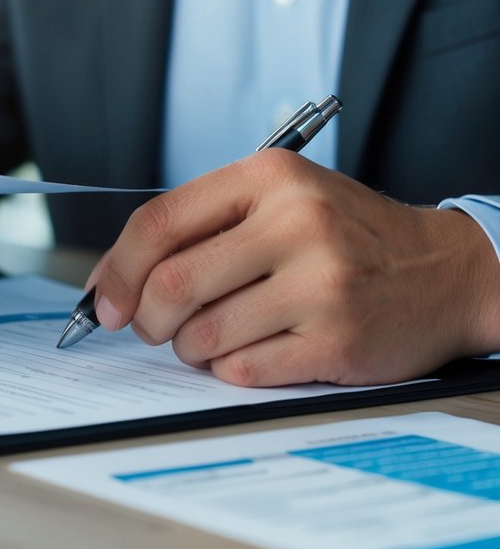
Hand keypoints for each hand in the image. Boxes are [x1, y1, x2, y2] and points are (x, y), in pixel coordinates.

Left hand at [90, 150, 499, 385]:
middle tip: (152, 327)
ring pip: (202, 335)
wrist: (444, 271)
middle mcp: (296, 224)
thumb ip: (200, 226)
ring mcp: (321, 285)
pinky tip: (254, 350)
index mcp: (269, 178)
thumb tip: (112, 280)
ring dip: (189, 348)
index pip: (158, 222)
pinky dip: (229, 369)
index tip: (103, 300)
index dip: (116, 268)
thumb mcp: (279, 199)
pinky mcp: (337, 342)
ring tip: (213, 337)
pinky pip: (242, 370)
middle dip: (145, 318)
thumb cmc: (343, 235)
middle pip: (171, 285)